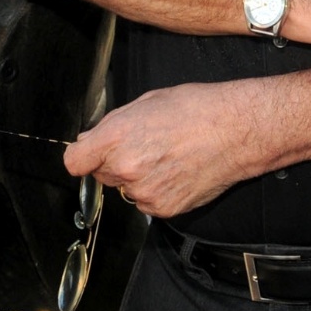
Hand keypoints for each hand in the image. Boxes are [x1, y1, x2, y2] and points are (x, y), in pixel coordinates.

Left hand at [64, 82, 258, 218]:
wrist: (236, 131)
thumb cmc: (197, 110)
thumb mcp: (146, 102)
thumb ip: (113, 125)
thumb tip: (92, 138)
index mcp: (116, 137)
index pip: (75, 161)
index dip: (82, 155)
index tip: (88, 153)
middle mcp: (126, 168)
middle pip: (100, 175)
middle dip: (114, 162)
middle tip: (142, 145)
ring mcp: (145, 192)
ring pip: (125, 189)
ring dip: (137, 178)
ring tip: (165, 157)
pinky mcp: (163, 208)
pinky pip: (146, 202)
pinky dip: (156, 190)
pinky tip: (175, 171)